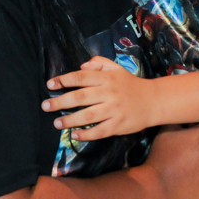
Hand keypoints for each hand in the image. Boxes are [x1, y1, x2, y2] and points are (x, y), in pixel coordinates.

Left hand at [45, 56, 162, 139]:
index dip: (64, 80)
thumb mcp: (117, 68)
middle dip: (60, 101)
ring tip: (56, 123)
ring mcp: (114, 110)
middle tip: (45, 106)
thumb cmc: (130, 84)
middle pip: (80, 96)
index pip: (81, 76)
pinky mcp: (118, 125)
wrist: (153, 101)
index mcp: (107, 78)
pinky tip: (75, 135)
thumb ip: (100, 63)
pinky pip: (99, 131)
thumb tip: (82, 66)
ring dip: (70, 120)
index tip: (50, 84)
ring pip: (88, 115)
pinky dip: (86, 134)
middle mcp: (109, 93)